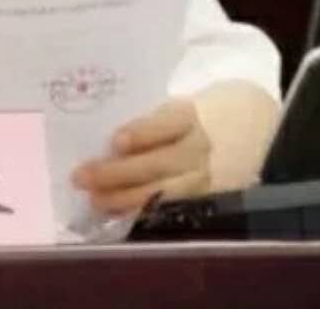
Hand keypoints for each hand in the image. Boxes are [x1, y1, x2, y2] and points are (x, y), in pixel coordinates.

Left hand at [71, 98, 211, 213]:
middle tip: (81, 177)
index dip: (142, 133)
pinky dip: (139, 210)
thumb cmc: (189, 118)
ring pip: (162, 191)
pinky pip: (168, 207)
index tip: (116, 142)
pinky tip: (115, 212)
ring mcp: (201, 176)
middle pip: (158, 163)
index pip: (167, 124)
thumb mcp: (173, 108)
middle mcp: (197, 148)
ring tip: (94, 200)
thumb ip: (145, 121)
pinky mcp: (202, 197)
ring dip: (124, 198)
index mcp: (188, 116)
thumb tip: (103, 140)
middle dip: (117, 173)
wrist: (237, 133)